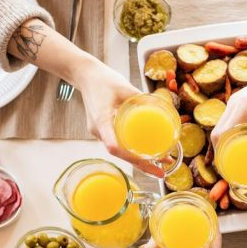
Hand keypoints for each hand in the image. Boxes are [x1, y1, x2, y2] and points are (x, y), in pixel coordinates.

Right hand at [70, 60, 162, 175]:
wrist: (84, 76)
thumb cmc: (102, 80)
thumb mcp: (124, 86)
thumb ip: (142, 97)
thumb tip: (162, 106)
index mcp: (102, 121)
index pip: (113, 146)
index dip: (130, 157)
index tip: (147, 162)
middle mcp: (99, 131)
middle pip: (120, 154)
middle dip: (142, 165)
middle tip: (162, 171)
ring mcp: (100, 132)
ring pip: (120, 152)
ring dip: (139, 159)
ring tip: (160, 164)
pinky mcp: (103, 130)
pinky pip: (118, 144)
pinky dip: (132, 150)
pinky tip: (146, 152)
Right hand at [212, 69, 246, 173]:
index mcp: (242, 107)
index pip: (222, 134)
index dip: (221, 154)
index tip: (228, 169)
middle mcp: (233, 104)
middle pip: (217, 133)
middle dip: (220, 154)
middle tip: (229, 171)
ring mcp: (232, 103)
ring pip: (219, 129)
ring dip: (223, 146)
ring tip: (231, 163)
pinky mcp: (236, 105)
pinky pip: (226, 124)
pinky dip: (228, 138)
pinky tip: (235, 148)